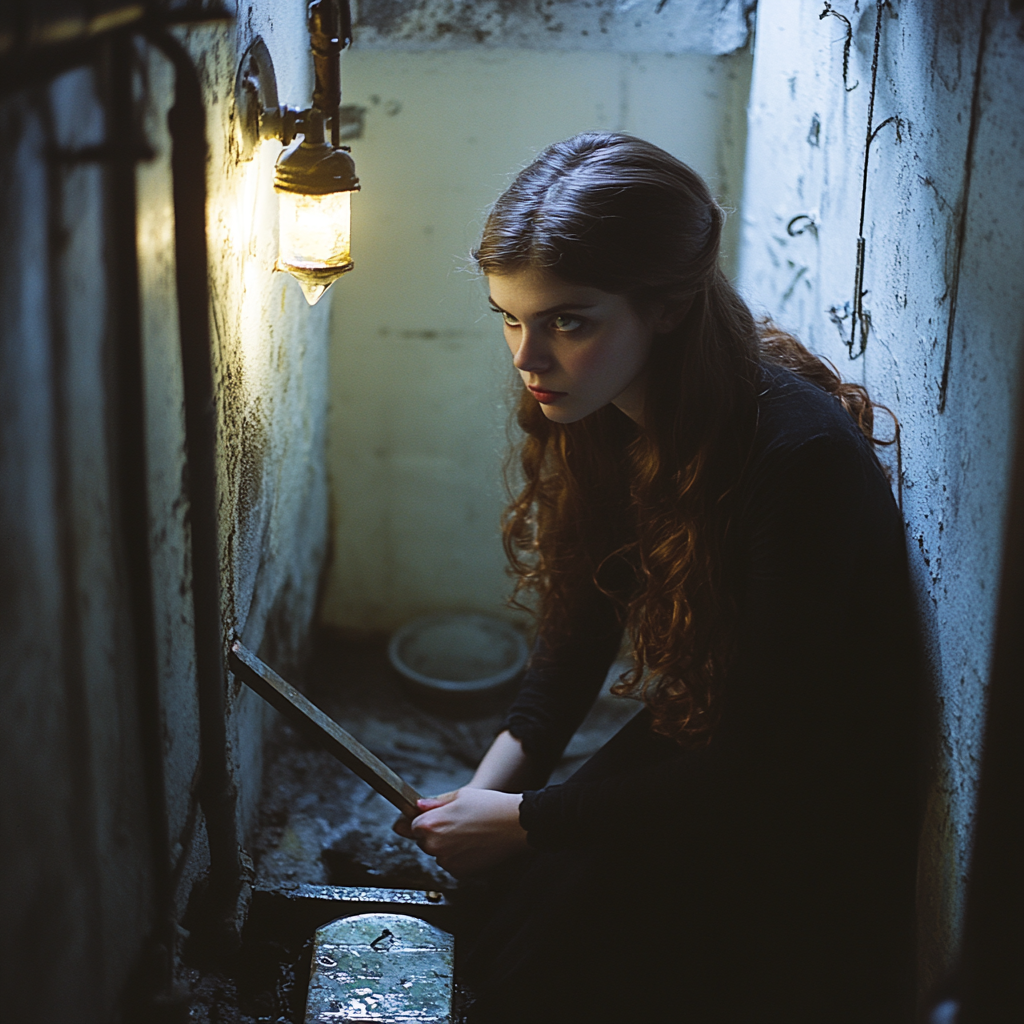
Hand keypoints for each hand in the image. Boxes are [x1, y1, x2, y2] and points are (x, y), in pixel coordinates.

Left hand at [392, 788, 527, 877]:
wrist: (514, 824)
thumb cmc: (489, 806)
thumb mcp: (460, 795)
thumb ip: (435, 803)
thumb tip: (419, 806)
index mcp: (430, 824)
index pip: (411, 826)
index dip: (422, 820)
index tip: (431, 819)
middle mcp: (434, 845)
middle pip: (423, 841)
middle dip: (435, 833)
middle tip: (456, 823)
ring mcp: (446, 861)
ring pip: (438, 853)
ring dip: (446, 846)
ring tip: (467, 833)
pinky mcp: (459, 872)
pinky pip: (451, 863)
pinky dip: (458, 856)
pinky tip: (472, 844)